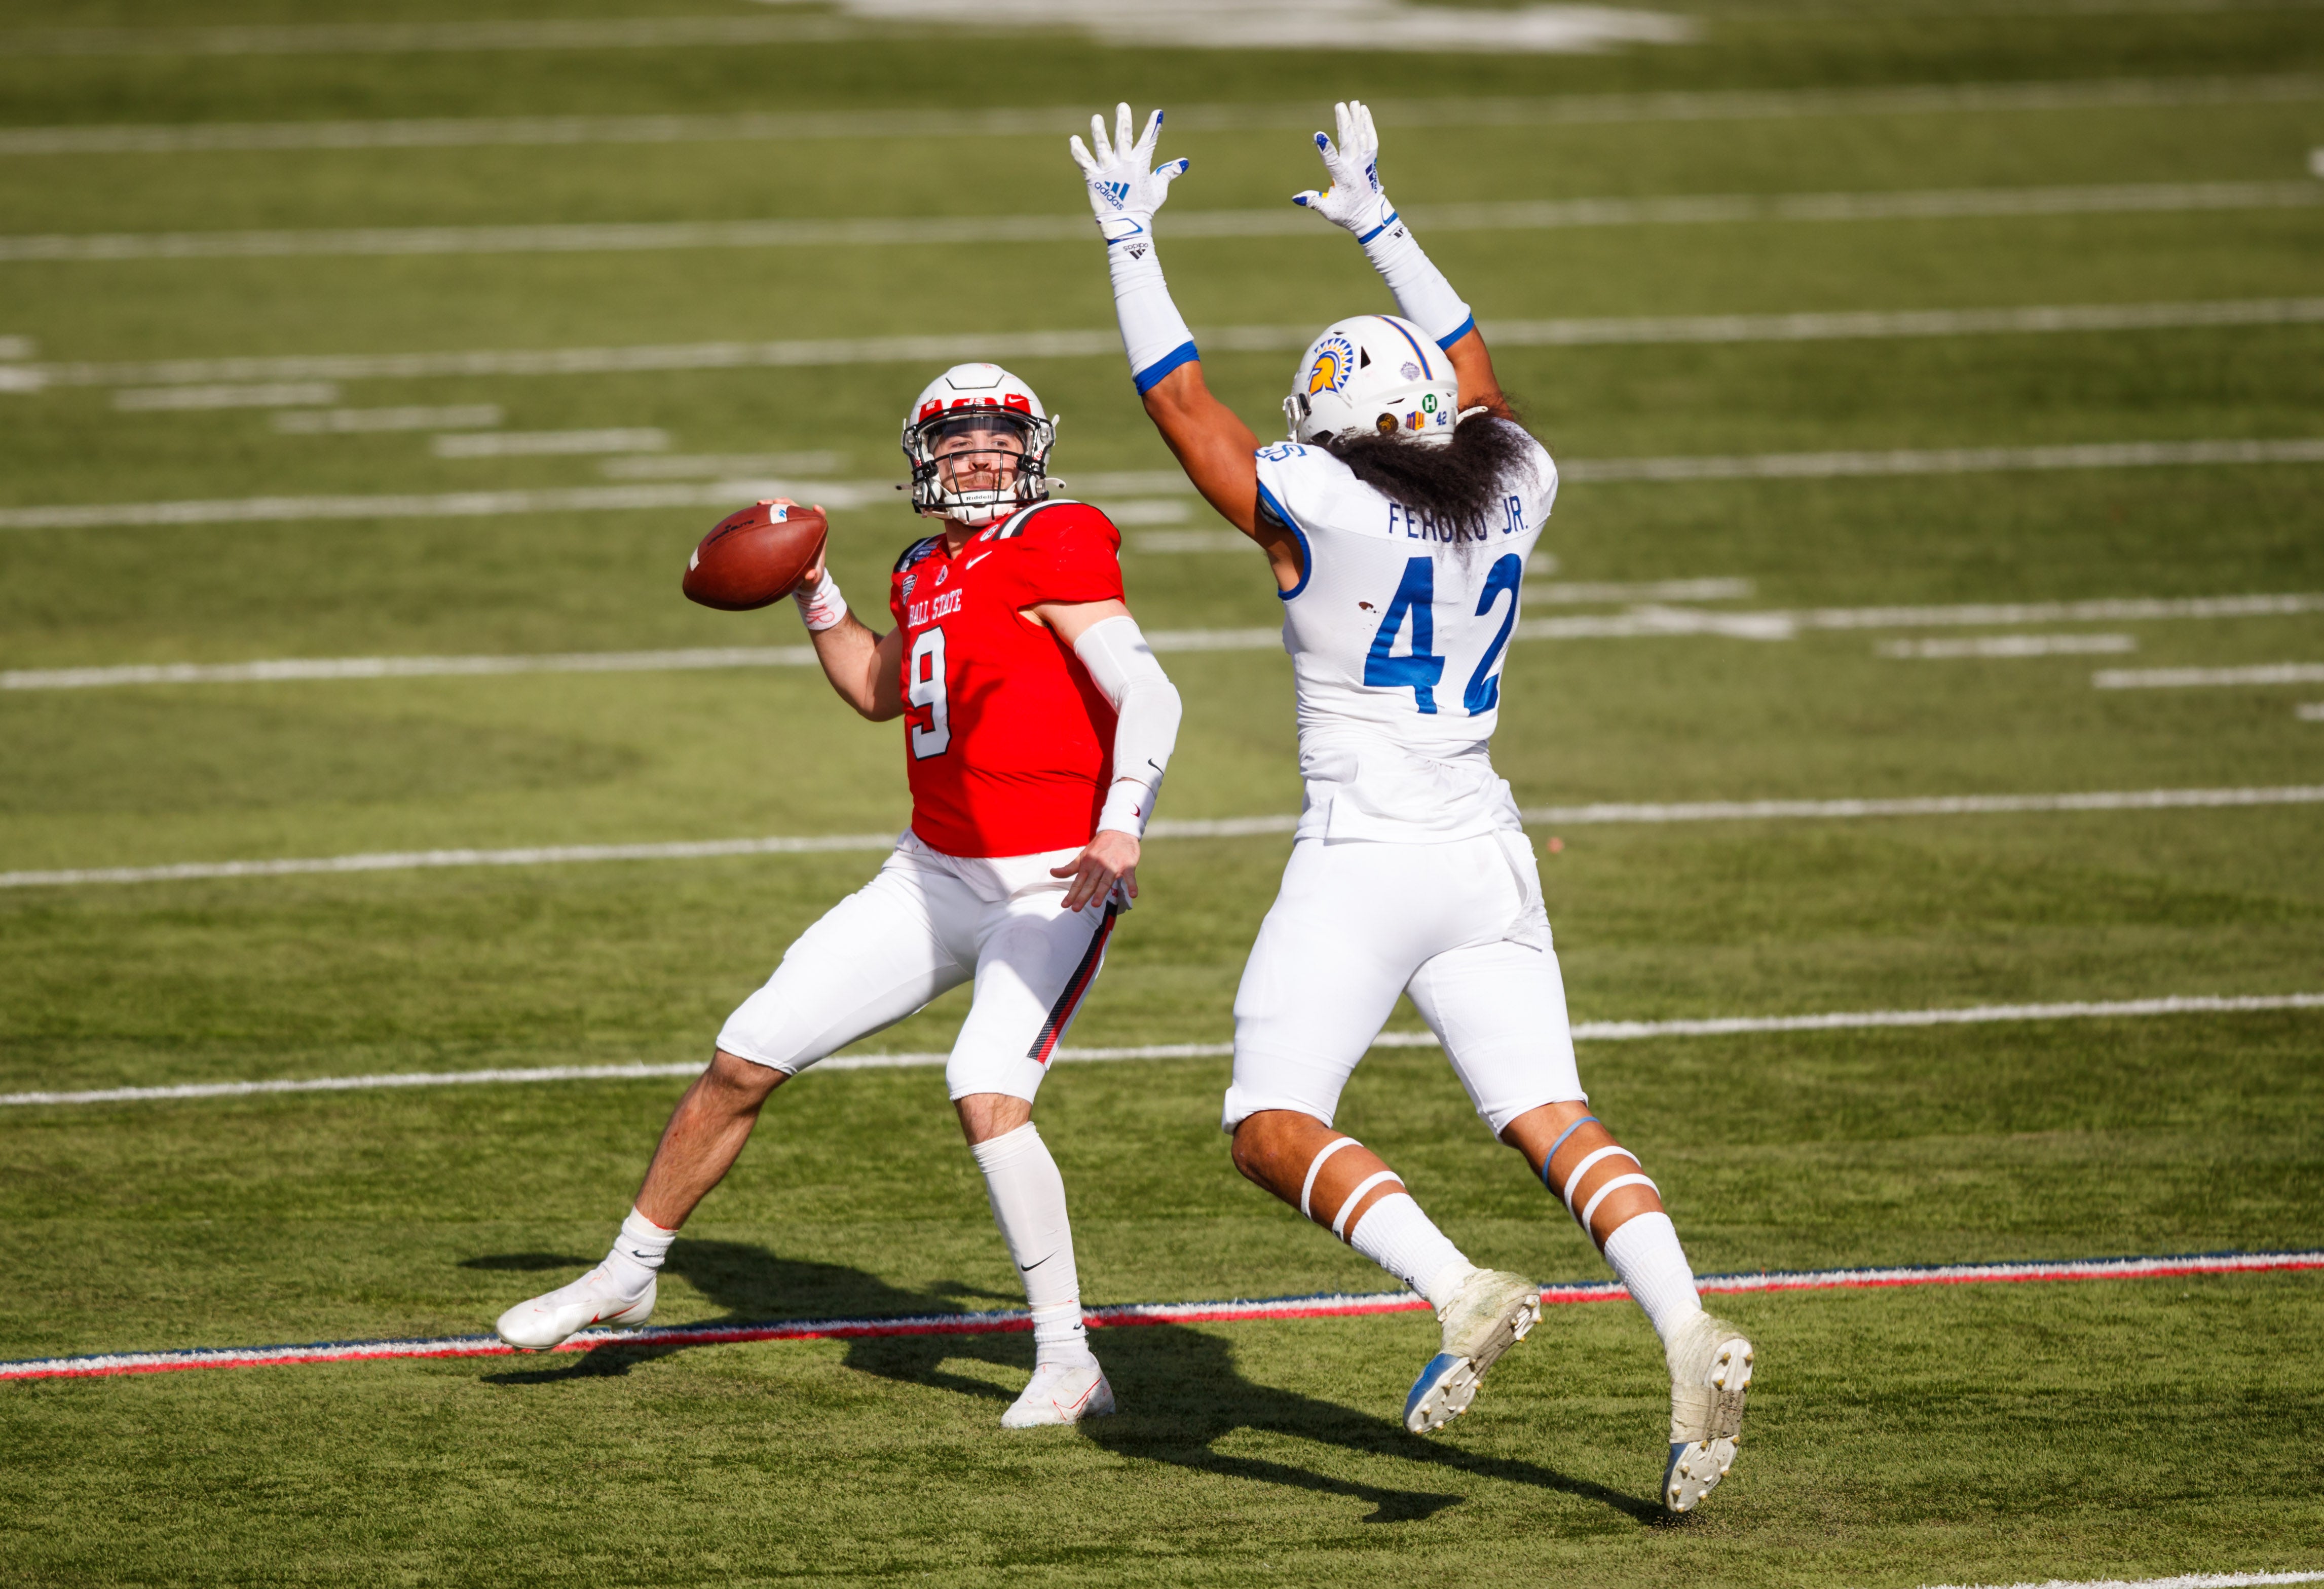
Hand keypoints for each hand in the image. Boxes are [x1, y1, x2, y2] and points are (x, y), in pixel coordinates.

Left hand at [1050, 829, 1139, 913]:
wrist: (1118, 831)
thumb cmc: (1099, 847)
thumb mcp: (1083, 855)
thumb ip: (1069, 867)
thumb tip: (1052, 873)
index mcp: (1087, 864)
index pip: (1078, 882)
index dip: (1071, 894)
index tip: (1065, 905)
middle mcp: (1099, 866)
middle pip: (1090, 884)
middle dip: (1083, 896)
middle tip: (1076, 909)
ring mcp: (1114, 866)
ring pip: (1106, 881)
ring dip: (1101, 892)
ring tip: (1095, 904)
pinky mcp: (1127, 865)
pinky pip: (1129, 876)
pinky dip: (1132, 885)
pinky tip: (1133, 894)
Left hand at [1069, 103, 1189, 243]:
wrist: (1127, 225)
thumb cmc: (1144, 208)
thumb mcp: (1159, 189)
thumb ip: (1168, 172)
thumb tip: (1184, 162)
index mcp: (1139, 165)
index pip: (1148, 141)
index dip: (1153, 127)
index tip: (1158, 113)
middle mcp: (1123, 164)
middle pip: (1123, 137)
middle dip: (1123, 121)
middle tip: (1122, 106)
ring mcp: (1107, 170)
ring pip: (1102, 146)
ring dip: (1098, 131)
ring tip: (1096, 118)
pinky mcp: (1093, 178)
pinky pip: (1084, 162)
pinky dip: (1078, 151)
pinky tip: (1074, 139)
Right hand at [1291, 99, 1393, 235]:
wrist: (1370, 214)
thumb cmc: (1346, 212)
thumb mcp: (1328, 210)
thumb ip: (1313, 201)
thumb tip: (1296, 197)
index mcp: (1343, 178)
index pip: (1332, 161)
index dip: (1324, 148)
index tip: (1318, 135)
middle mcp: (1355, 167)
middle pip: (1349, 141)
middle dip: (1344, 123)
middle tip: (1340, 105)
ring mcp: (1365, 162)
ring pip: (1361, 137)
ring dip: (1357, 119)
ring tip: (1353, 103)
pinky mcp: (1371, 159)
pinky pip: (1371, 139)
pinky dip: (1368, 125)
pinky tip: (1364, 111)